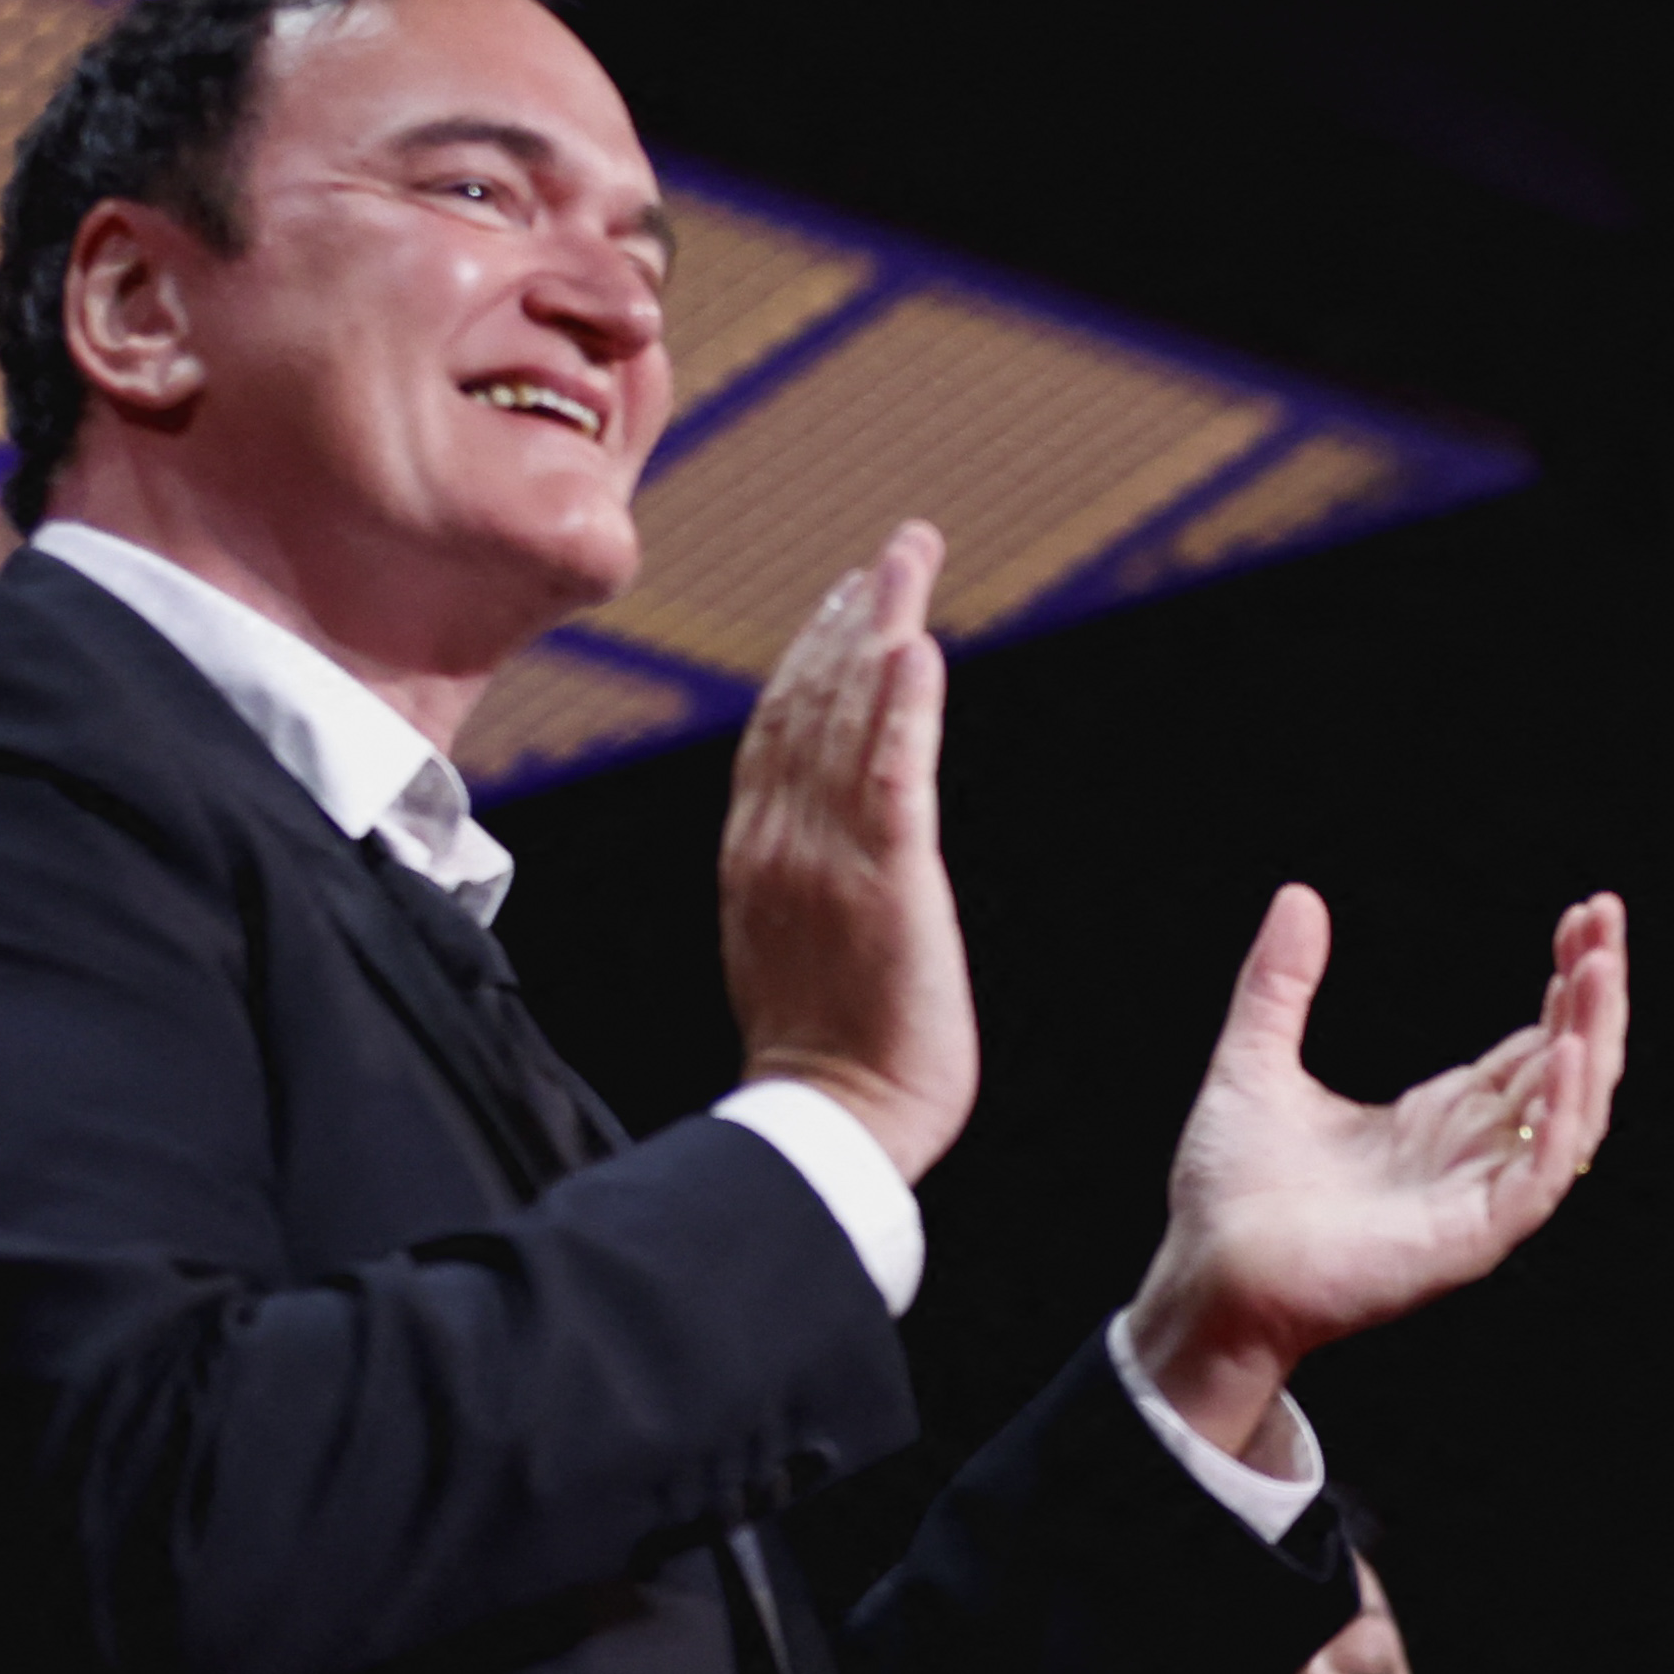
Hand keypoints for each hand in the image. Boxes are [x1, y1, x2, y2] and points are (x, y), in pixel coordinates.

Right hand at [720, 523, 975, 1181]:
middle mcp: (782, 839)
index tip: (848, 595)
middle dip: (852, 616)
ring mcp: (828, 856)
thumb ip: (797, 880)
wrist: (831, 1124)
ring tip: (907, 561)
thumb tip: (807, 849)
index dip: (813, 655)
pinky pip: (890, 776)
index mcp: (758, 853)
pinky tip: (916, 645)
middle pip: (811, 701)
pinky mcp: (885, 882)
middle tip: (895, 549)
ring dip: (878, 630)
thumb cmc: (827, 1057)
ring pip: (846, 718)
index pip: (781, 730)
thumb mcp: (791, 945)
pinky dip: (899, 707)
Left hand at [1122, 887, 1630, 1466]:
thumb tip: (1298, 895)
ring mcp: (1476, 1198)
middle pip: (1567, 1066)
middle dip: (1595, 994)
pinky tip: (1566, 1055)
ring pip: (1571, 1115)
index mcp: (1440, 1119)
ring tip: (1598, 970)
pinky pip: (1539, 1178)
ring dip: (1594, 1041)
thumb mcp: (1255, 1060)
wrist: (1206, 1275)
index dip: (1564, 982)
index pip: (1534, 1043)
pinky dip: (1561, 1119)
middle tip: (1607, 916)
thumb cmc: (1229, 1193)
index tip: (1581, 915)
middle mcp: (1472, 1155)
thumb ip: (1281, 983)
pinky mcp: (1469, 1239)